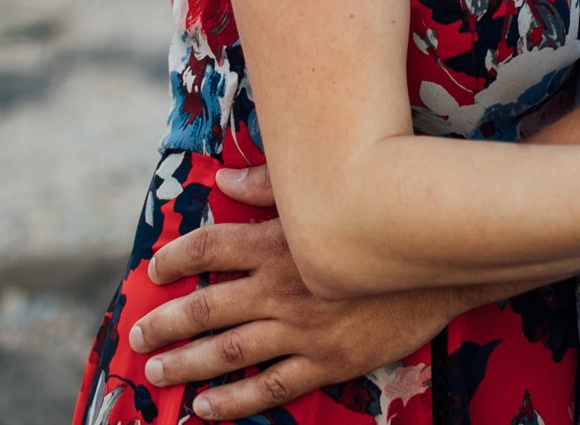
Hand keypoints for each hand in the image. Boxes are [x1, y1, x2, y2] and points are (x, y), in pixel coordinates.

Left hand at [130, 165, 464, 419]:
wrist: (442, 261)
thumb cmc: (381, 220)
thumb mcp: (324, 194)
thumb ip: (267, 186)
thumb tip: (221, 178)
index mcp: (277, 242)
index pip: (208, 248)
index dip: (175, 259)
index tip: (153, 272)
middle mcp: (281, 288)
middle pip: (205, 307)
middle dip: (164, 324)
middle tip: (137, 335)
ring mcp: (301, 330)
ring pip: (228, 352)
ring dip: (185, 364)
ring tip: (156, 371)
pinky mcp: (326, 361)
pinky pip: (269, 387)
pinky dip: (232, 401)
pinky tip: (204, 408)